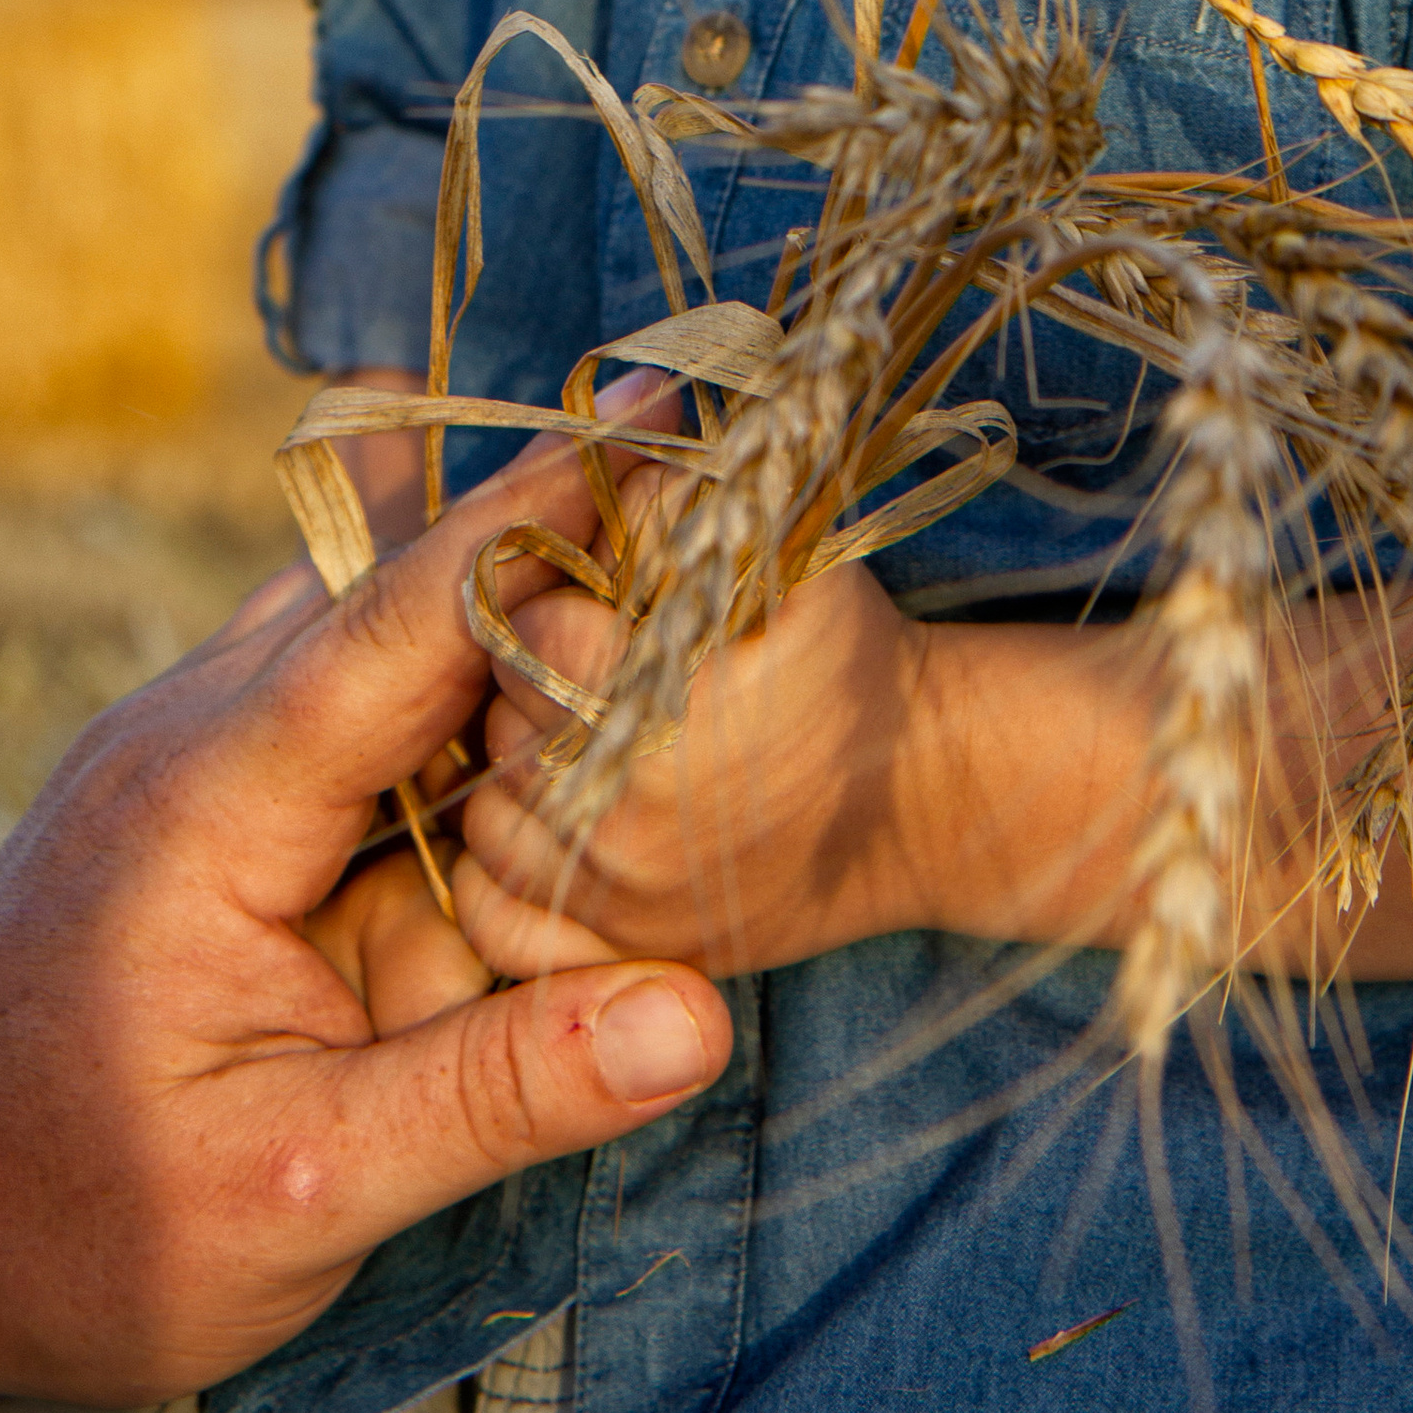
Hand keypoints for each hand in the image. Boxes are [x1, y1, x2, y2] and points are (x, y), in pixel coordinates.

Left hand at [0, 440, 731, 1412]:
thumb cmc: (76, 1228)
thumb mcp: (301, 1196)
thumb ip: (497, 1097)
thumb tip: (696, 1016)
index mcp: (218, 795)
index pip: (411, 611)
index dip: (548, 511)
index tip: (678, 412)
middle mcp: (199, 725)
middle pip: (409, 585)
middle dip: (564, 534)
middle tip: (730, 487)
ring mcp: (195, 741)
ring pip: (381, 625)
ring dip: (513, 606)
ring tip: (680, 568)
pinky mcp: (209, 782)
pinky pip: (353, 692)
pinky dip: (459, 682)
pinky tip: (559, 695)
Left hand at [451, 450, 951, 978]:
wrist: (923, 794)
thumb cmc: (847, 657)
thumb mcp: (773, 552)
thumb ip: (666, 503)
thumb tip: (583, 461)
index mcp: (658, 714)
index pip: (529, 635)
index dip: (556, 599)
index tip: (595, 599)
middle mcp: (625, 821)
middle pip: (503, 720)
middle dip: (534, 677)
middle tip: (596, 659)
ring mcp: (621, 901)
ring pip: (489, 812)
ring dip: (517, 762)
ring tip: (578, 729)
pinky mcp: (625, 951)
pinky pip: (502, 911)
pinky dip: (511, 860)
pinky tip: (553, 810)